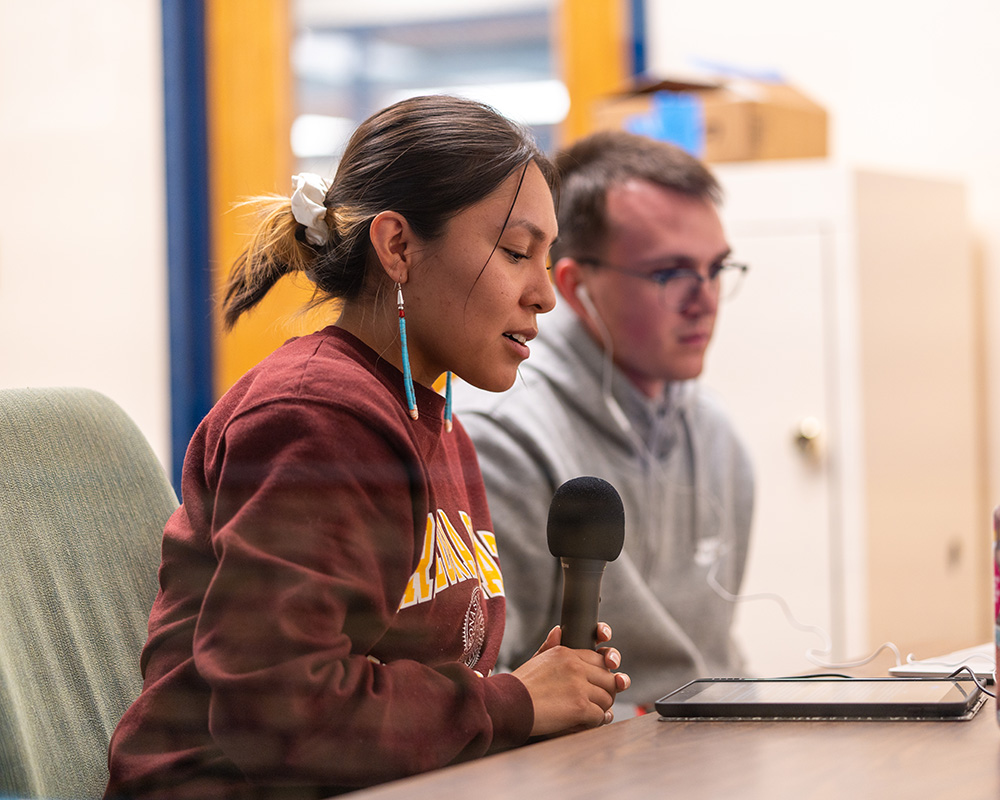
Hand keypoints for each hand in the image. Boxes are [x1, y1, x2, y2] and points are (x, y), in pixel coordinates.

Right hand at [512, 623, 630, 736]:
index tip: (598, 684)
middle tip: (596, 701)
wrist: (507, 705)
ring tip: (589, 713)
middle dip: (604, 691)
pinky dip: (594, 722)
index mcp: (566, 652)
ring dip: (600, 708)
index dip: (601, 673)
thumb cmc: (519, 686)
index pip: (598, 659)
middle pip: (608, 678)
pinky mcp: (580, 706)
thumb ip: (550, 646)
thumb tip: (559, 630)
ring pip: (607, 697)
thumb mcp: (535, 659)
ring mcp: (579, 686)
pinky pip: (600, 715)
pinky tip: (584, 723)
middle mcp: (575, 666)